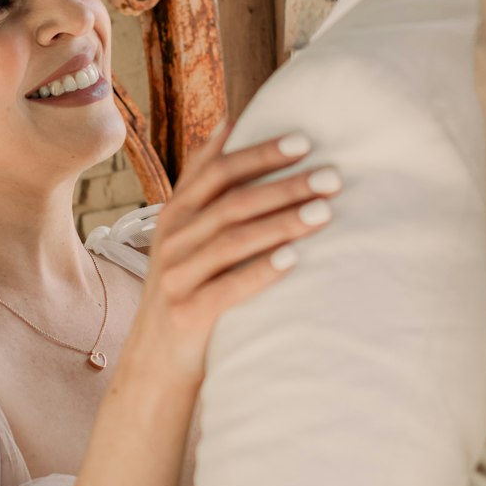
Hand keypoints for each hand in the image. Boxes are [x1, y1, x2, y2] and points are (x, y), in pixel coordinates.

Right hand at [134, 124, 338, 382]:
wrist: (154, 363)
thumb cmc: (187, 289)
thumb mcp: (186, 234)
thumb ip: (203, 185)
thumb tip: (228, 122)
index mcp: (175, 214)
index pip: (217, 171)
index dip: (258, 153)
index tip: (303, 140)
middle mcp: (172, 239)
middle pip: (231, 202)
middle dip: (284, 185)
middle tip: (331, 176)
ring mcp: (176, 276)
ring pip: (233, 240)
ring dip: (282, 223)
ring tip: (324, 212)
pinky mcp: (187, 313)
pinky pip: (228, 287)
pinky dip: (262, 270)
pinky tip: (294, 259)